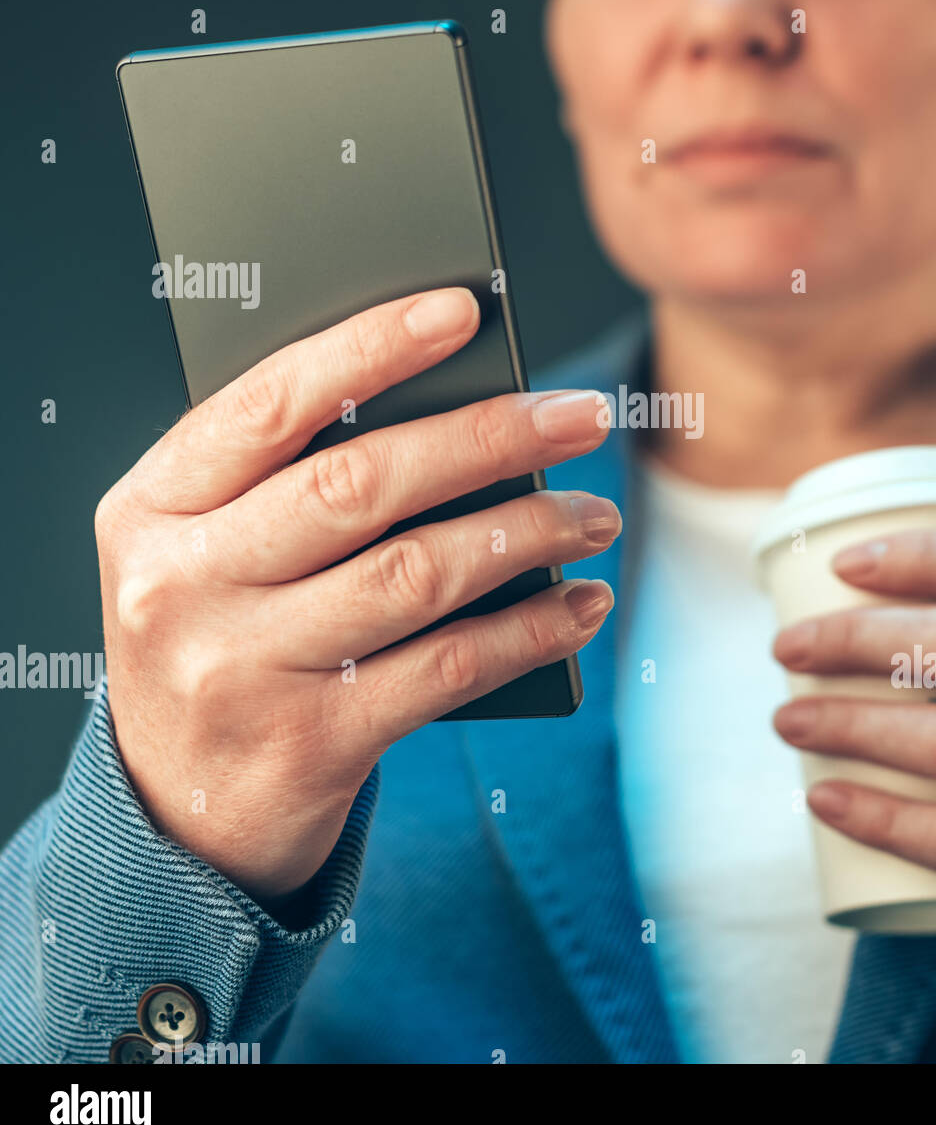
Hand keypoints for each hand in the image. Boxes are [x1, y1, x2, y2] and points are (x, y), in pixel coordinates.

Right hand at [96, 287, 619, 905]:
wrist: (173, 815)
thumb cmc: (220, 642)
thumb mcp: (212, 553)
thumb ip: (289, 482)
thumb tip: (456, 406)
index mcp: (151, 509)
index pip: (271, 403)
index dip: (372, 346)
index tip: (464, 309)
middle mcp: (181, 586)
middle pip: (361, 483)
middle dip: (490, 437)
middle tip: (581, 414)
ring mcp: (240, 671)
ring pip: (417, 572)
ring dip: (528, 531)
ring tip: (595, 514)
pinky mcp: (310, 746)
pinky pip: (448, 667)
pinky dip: (530, 630)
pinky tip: (580, 603)